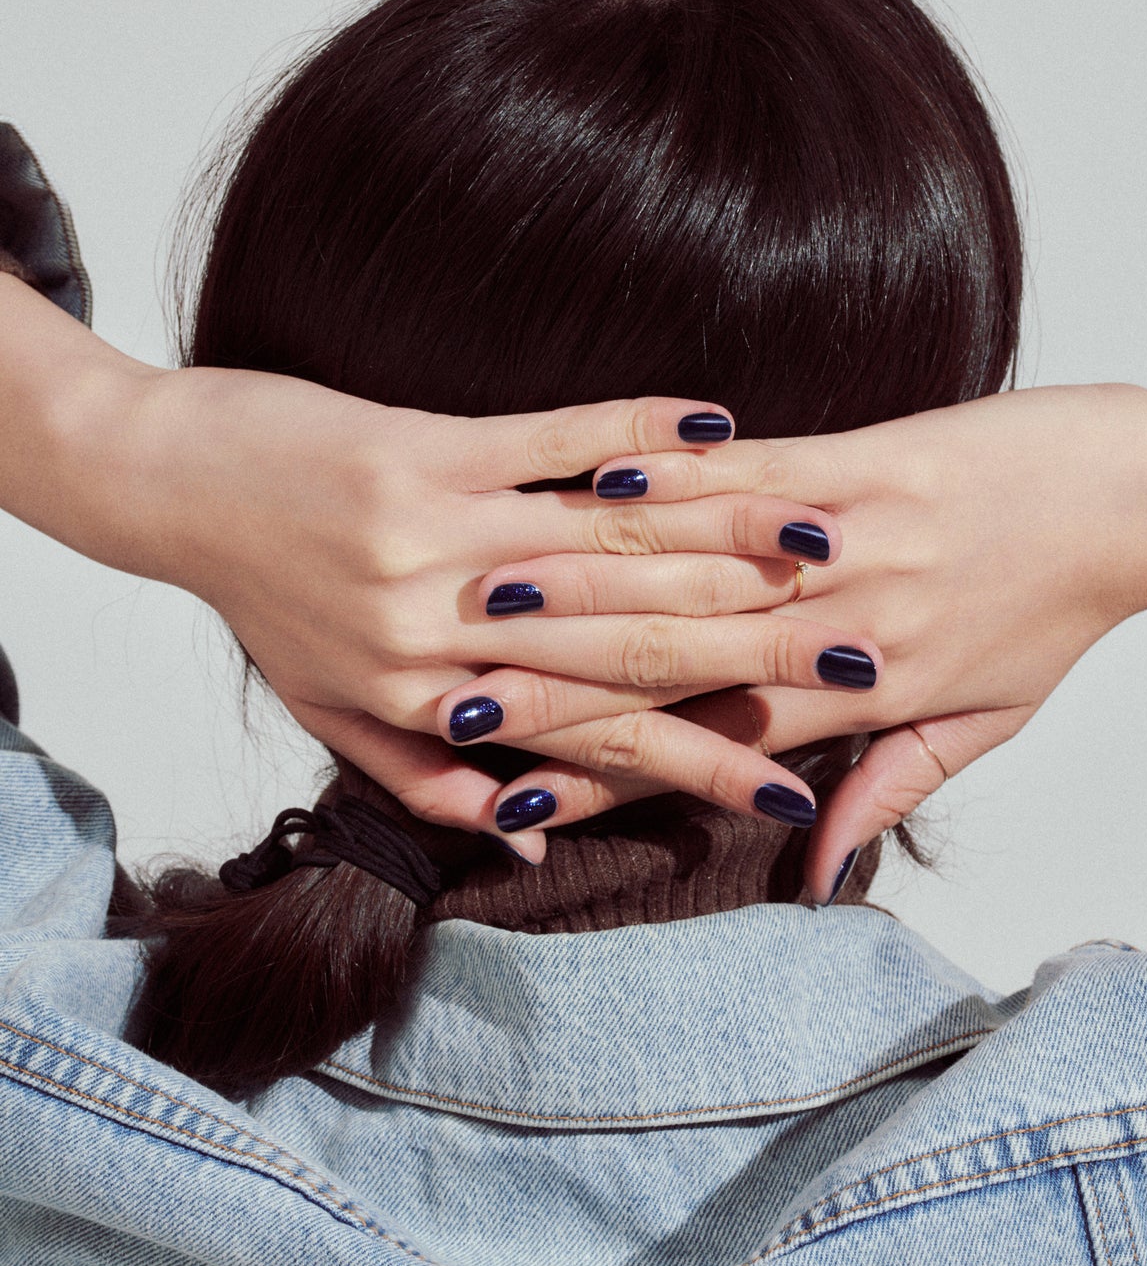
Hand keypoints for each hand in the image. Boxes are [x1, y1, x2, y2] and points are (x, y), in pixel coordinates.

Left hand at [0, 278, 876, 850]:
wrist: (168, 486)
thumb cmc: (265, 599)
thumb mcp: (336, 713)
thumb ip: (432, 780)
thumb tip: (524, 840)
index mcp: (434, 705)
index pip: (595, 744)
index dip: (696, 767)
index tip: (788, 795)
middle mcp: (447, 633)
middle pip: (628, 648)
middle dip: (752, 657)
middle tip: (859, 668)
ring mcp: (439, 535)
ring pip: (612, 548)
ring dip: (725, 542)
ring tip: (823, 549)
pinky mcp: (426, 447)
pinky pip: (555, 438)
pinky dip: (638, 433)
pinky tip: (715, 425)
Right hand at [481, 384, 1146, 890]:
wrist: (1138, 503)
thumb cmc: (1055, 613)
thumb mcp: (983, 724)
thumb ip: (887, 791)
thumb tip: (815, 869)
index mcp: (864, 701)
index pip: (711, 747)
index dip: (611, 771)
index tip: (520, 799)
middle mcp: (844, 631)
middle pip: (681, 669)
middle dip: (562, 687)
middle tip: (457, 708)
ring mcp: (851, 543)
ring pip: (698, 573)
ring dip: (588, 586)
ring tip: (484, 604)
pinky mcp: (864, 460)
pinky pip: (747, 478)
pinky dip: (671, 480)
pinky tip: (595, 485)